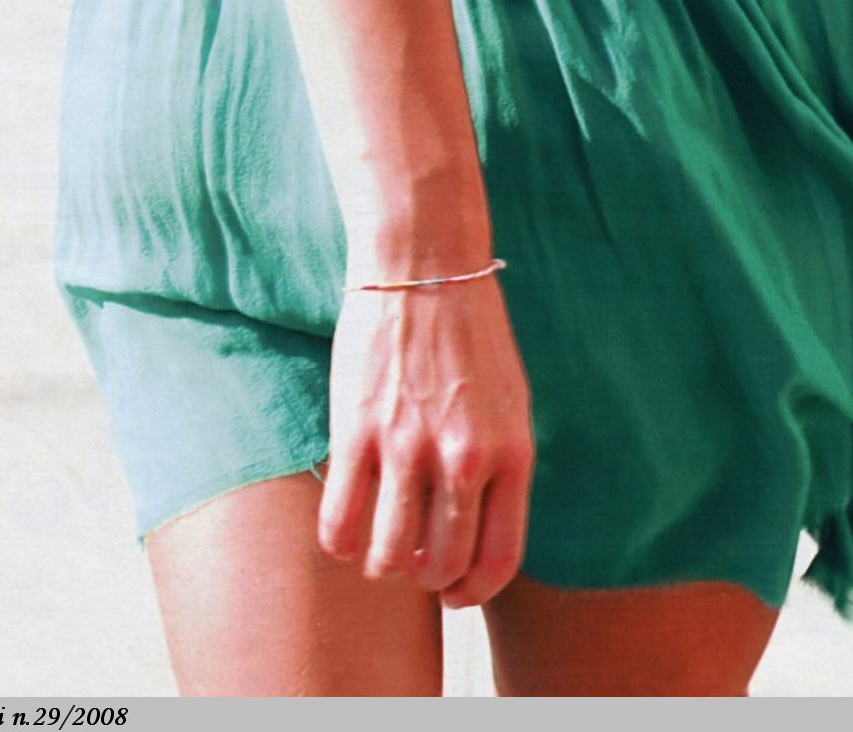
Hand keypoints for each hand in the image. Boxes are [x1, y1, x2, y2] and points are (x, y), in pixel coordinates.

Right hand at [317, 275, 533, 607]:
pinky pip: (340, 526)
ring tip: (378, 540)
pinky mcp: (357, 430)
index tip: (454, 592)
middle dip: (424, 577)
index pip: (498, 561)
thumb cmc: (469, 332)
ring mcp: (409, 446)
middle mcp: (465, 457)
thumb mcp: (510, 401)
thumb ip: (500, 467)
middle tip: (410, 555)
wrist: (424, 261)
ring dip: (381, 563)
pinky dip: (340, 542)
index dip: (472, 592)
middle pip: (440, 566)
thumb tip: (476, 536)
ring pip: (388, 557)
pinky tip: (344, 523)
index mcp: (512, 451)